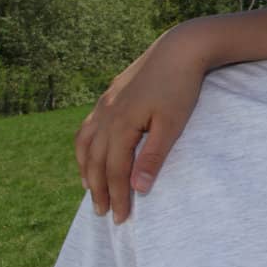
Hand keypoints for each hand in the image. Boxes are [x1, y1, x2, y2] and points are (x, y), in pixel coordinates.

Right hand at [74, 31, 202, 223]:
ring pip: (85, 144)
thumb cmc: (181, 87)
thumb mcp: (172, 124)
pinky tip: (91, 153)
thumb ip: (153, 156)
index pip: (114, 171)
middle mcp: (106, 115)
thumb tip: (138, 188)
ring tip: (91, 190)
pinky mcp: (109, 95)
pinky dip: (86, 146)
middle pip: (95, 161)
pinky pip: (88, 127)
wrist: (180, 48)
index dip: (118, 196)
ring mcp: (105, 104)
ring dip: (86, 169)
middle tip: (103, 213)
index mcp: (120, 125)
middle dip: (99, 189)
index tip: (121, 218)